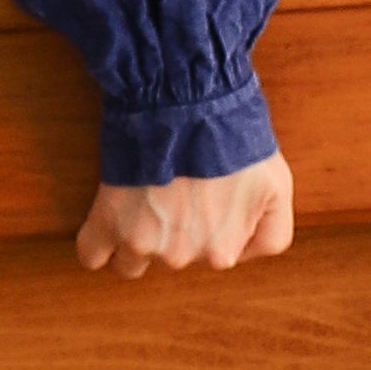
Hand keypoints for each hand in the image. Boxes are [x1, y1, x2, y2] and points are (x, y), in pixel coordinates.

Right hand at [74, 153, 295, 275]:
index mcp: (221, 253)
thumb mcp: (279, 190)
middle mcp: (180, 257)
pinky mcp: (107, 222)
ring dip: (136, 239)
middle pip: (171, 258)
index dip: (210, 228)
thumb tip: (245, 252)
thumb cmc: (234, 142)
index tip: (206, 200)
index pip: (212, 257)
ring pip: (131, 262)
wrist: (191, 106)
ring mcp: (140, 242)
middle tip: (176, 192)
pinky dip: (95, 247)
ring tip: (143, 203)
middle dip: (173, 233)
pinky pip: (91, 254)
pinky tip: (107, 229)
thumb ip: (272, 235)